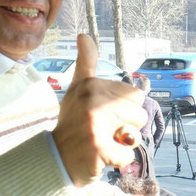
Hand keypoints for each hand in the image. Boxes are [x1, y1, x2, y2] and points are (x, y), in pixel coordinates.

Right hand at [54, 34, 146, 186]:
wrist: (55, 157)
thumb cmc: (73, 122)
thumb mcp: (77, 89)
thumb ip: (86, 63)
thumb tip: (84, 35)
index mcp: (92, 85)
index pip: (136, 96)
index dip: (123, 109)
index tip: (101, 112)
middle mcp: (93, 101)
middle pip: (140, 116)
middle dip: (125, 127)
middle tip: (101, 129)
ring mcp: (96, 124)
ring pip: (135, 136)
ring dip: (122, 143)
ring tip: (101, 141)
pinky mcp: (99, 148)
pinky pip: (127, 155)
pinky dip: (117, 160)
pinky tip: (99, 156)